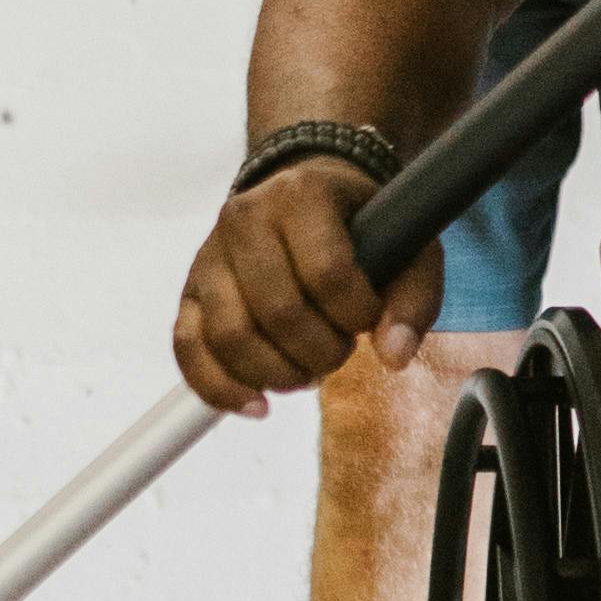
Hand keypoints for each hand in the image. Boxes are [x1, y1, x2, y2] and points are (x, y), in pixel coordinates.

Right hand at [173, 164, 388, 419]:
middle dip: (320, 351)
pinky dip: (220, 388)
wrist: (306, 197)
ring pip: (229, 336)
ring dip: (278, 373)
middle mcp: (245, 218)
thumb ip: (413, 300)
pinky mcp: (190, 292)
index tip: (370, 317)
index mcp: (301, 195)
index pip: (327, 273)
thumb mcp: (408, 248)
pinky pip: (188, 348)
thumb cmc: (363, 228)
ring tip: (308, 371)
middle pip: (277, 312)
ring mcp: (209, 256)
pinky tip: (258, 406)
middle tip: (342, 350)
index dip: (356, 314)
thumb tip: (395, 357)